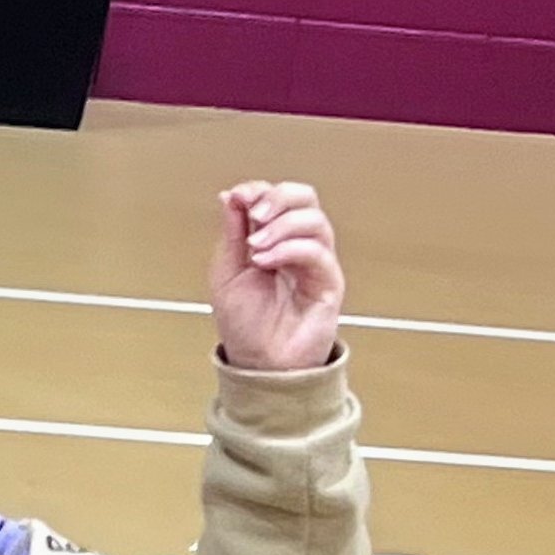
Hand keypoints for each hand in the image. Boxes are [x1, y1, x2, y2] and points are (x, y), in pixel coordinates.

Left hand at [209, 181, 341, 372]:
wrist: (258, 364)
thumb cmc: (245, 326)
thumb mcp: (226, 273)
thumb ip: (231, 234)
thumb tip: (231, 197)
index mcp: (274, 240)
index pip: (278, 198)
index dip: (260, 190)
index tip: (239, 197)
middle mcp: (298, 247)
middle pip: (305, 199)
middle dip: (278, 198)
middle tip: (255, 213)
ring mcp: (315, 264)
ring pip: (315, 221)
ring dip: (281, 226)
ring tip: (256, 246)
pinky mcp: (328, 284)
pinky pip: (317, 253)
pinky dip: (289, 249)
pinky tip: (266, 261)